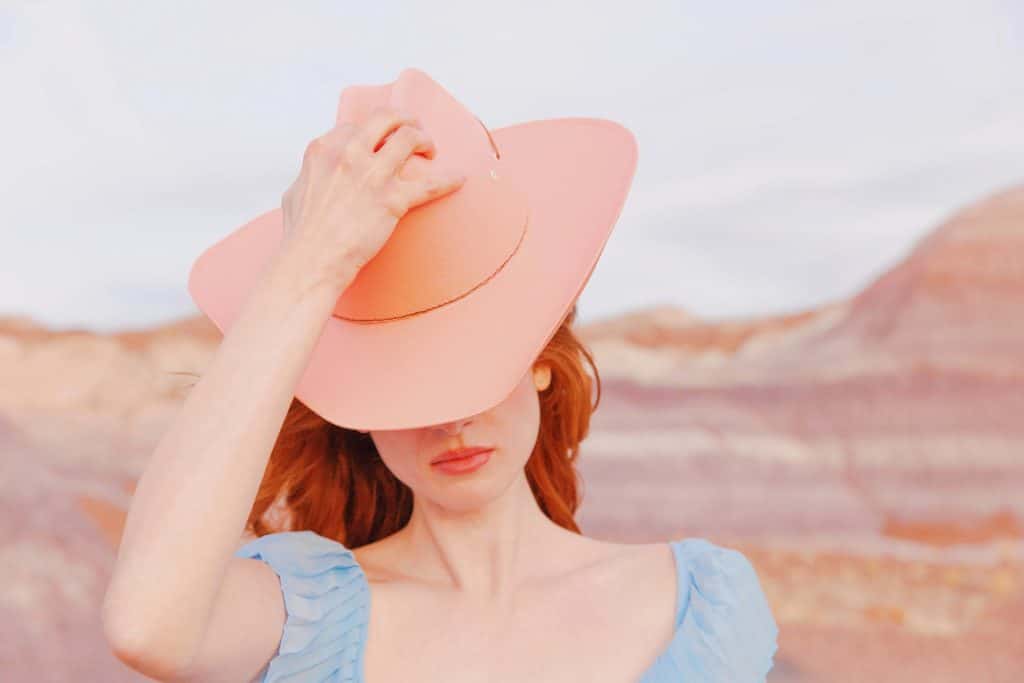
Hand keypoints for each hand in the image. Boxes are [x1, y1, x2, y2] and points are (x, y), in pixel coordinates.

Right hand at [280, 105, 466, 290]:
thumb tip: (319, 173)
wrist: (312, 261)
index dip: (374, 132)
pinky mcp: (392, 200)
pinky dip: (448, 180)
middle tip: (415, 130)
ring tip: (431, 152)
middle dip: (406, 120)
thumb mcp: (296, 192)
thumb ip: (312, 174)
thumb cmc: (302, 235)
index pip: (357, 126)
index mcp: (323, 149)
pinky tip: (459, 179)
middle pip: (386, 118)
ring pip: (410, 138)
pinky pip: (430, 184)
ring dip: (426, 140)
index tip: (382, 141)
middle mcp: (349, 154)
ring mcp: (372, 175)